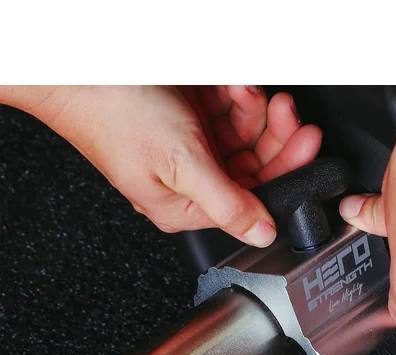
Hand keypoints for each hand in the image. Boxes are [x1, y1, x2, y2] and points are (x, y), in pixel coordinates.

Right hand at [6, 85, 321, 244]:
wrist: (76, 67)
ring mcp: (193, 147)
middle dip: (276, 136)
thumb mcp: (181, 165)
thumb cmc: (114, 117)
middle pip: (256, 165)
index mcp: (187, 206)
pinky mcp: (191, 118)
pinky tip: (230, 86)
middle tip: (287, 112)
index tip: (307, 144)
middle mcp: (194, 181)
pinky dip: (237, 97)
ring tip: (245, 91)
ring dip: (255, 110)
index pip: (254, 198)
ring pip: (247, 135)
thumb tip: (263, 235)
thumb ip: (228, 203)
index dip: (286, 171)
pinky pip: (230, 112)